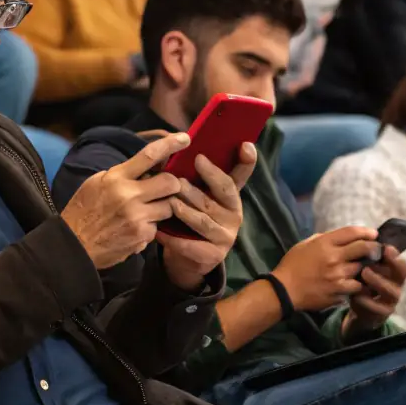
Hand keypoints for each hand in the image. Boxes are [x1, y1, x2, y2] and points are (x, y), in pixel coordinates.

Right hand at [61, 133, 189, 270]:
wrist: (74, 245)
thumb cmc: (83, 210)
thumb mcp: (97, 183)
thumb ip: (123, 174)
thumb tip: (149, 167)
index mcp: (116, 178)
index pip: (149, 155)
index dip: (170, 144)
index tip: (184, 138)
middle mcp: (129, 196)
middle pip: (171, 183)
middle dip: (173, 184)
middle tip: (166, 187)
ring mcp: (138, 218)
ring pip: (170, 207)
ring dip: (163, 207)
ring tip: (146, 210)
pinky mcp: (142, 238)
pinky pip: (157, 227)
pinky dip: (149, 227)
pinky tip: (134, 228)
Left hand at [158, 144, 256, 288]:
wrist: (189, 259)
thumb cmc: (191, 218)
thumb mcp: (197, 197)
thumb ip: (195, 177)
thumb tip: (179, 148)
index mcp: (231, 197)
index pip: (241, 176)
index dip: (247, 161)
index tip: (245, 145)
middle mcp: (234, 214)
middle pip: (221, 193)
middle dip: (206, 180)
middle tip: (184, 172)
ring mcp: (226, 236)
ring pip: (203, 219)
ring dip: (185, 210)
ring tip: (170, 201)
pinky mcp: (213, 255)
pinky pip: (191, 244)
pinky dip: (173, 238)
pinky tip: (159, 231)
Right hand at [273, 227, 380, 312]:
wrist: (285, 290)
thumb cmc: (292, 264)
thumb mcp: (304, 244)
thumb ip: (323, 239)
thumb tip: (341, 238)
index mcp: (324, 243)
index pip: (352, 232)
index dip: (366, 231)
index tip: (373, 234)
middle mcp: (334, 258)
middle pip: (364, 249)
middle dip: (374, 248)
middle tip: (377, 250)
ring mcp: (338, 276)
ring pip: (363, 269)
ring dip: (366, 268)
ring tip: (368, 268)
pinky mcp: (340, 291)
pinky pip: (357, 287)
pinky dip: (359, 284)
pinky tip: (358, 284)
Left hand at [343, 246, 405, 337]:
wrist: (360, 307)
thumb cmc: (362, 281)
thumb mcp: (365, 267)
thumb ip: (367, 256)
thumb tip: (364, 236)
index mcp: (393, 271)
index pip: (400, 261)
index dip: (395, 254)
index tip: (385, 246)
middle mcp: (396, 283)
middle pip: (402, 273)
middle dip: (392, 265)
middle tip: (376, 257)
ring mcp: (391, 299)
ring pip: (390, 290)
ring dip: (378, 280)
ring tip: (364, 273)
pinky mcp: (382, 312)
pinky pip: (377, 307)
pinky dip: (367, 300)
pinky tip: (356, 294)